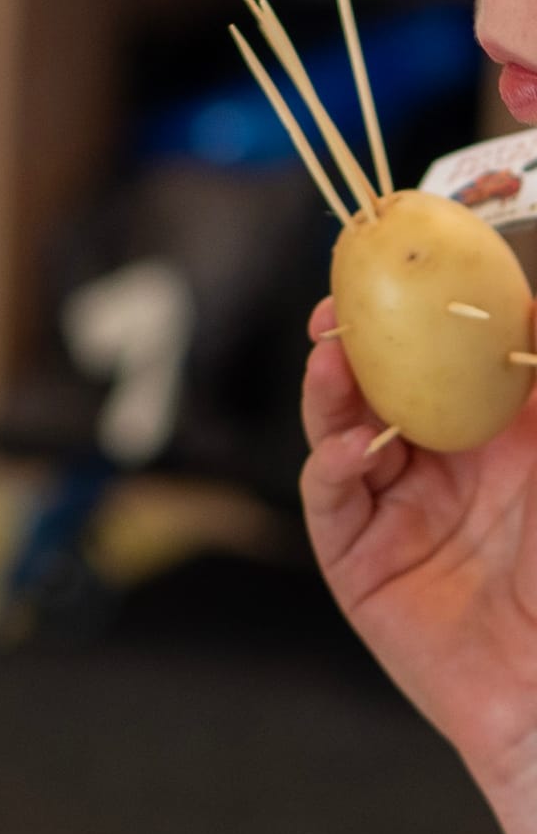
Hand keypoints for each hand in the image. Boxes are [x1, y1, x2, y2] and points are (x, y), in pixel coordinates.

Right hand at [301, 294, 536, 833]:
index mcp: (502, 437)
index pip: (446, 358)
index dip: (420, 313)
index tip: (406, 269)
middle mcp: (444, 469)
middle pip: (382, 387)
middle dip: (357, 342)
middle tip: (342, 304)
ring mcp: (397, 515)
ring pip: (344, 433)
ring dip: (332, 394)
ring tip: (332, 358)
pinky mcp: (359, 564)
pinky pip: (333, 501)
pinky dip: (332, 466)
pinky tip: (350, 447)